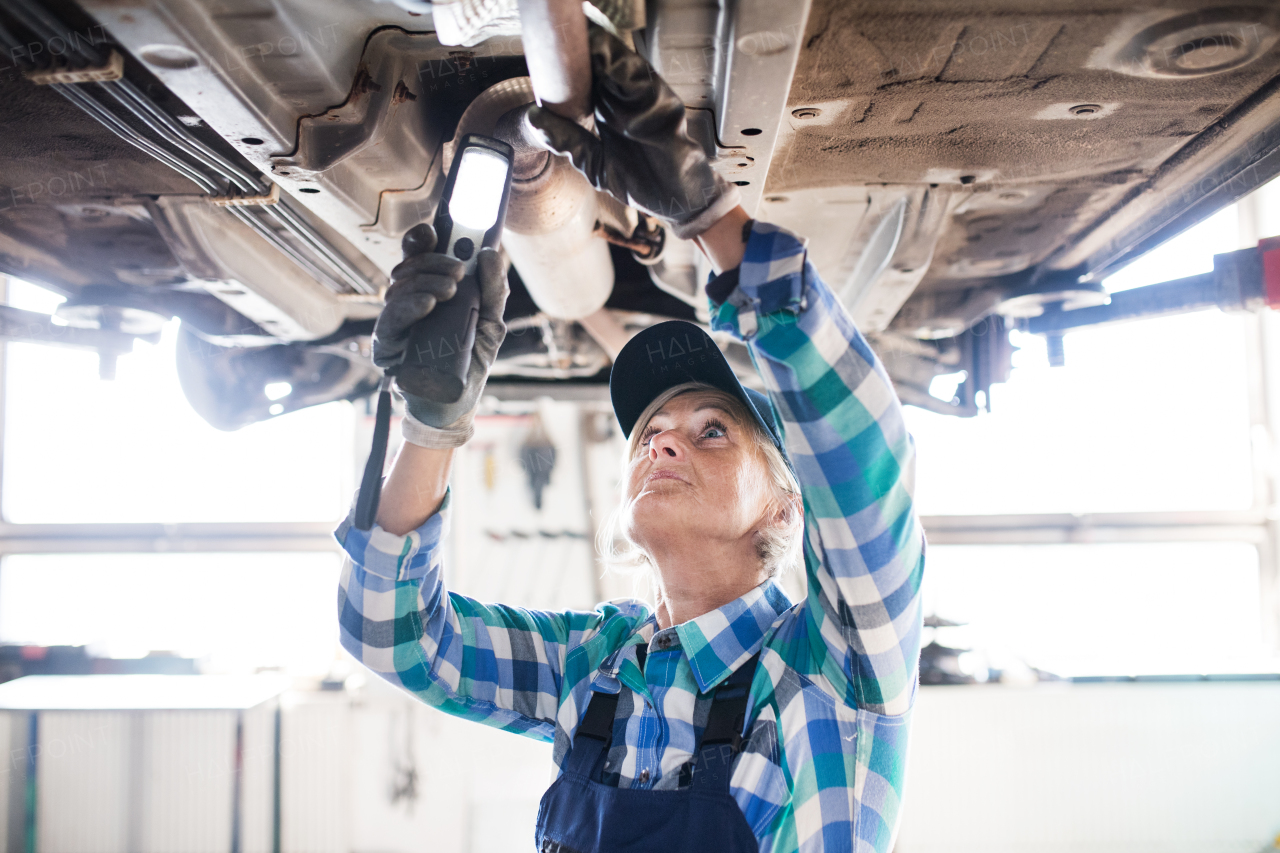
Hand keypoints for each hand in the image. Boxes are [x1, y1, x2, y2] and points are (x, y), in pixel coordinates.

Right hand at [372, 223, 509, 431]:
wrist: (457, 404)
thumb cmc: (470, 362)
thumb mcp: (491, 324)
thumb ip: (494, 291)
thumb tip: (489, 254)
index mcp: (429, 291)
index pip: (418, 257)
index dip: (421, 240)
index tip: (433, 232)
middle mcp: (408, 302)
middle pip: (408, 266)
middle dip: (433, 262)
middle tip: (458, 271)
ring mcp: (396, 322)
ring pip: (398, 288)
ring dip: (425, 282)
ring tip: (449, 291)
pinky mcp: (387, 346)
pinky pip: (391, 320)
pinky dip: (409, 307)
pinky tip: (427, 303)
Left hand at [523, 26, 739, 239]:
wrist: (678, 201)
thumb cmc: (645, 183)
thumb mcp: (597, 165)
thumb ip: (569, 142)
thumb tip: (534, 118)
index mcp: (611, 112)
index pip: (588, 79)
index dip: (572, 64)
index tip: (549, 53)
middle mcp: (628, 101)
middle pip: (604, 64)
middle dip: (584, 49)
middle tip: (560, 34)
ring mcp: (647, 100)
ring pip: (622, 64)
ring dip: (600, 48)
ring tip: (578, 36)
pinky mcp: (664, 105)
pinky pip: (642, 79)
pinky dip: (621, 64)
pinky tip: (601, 53)